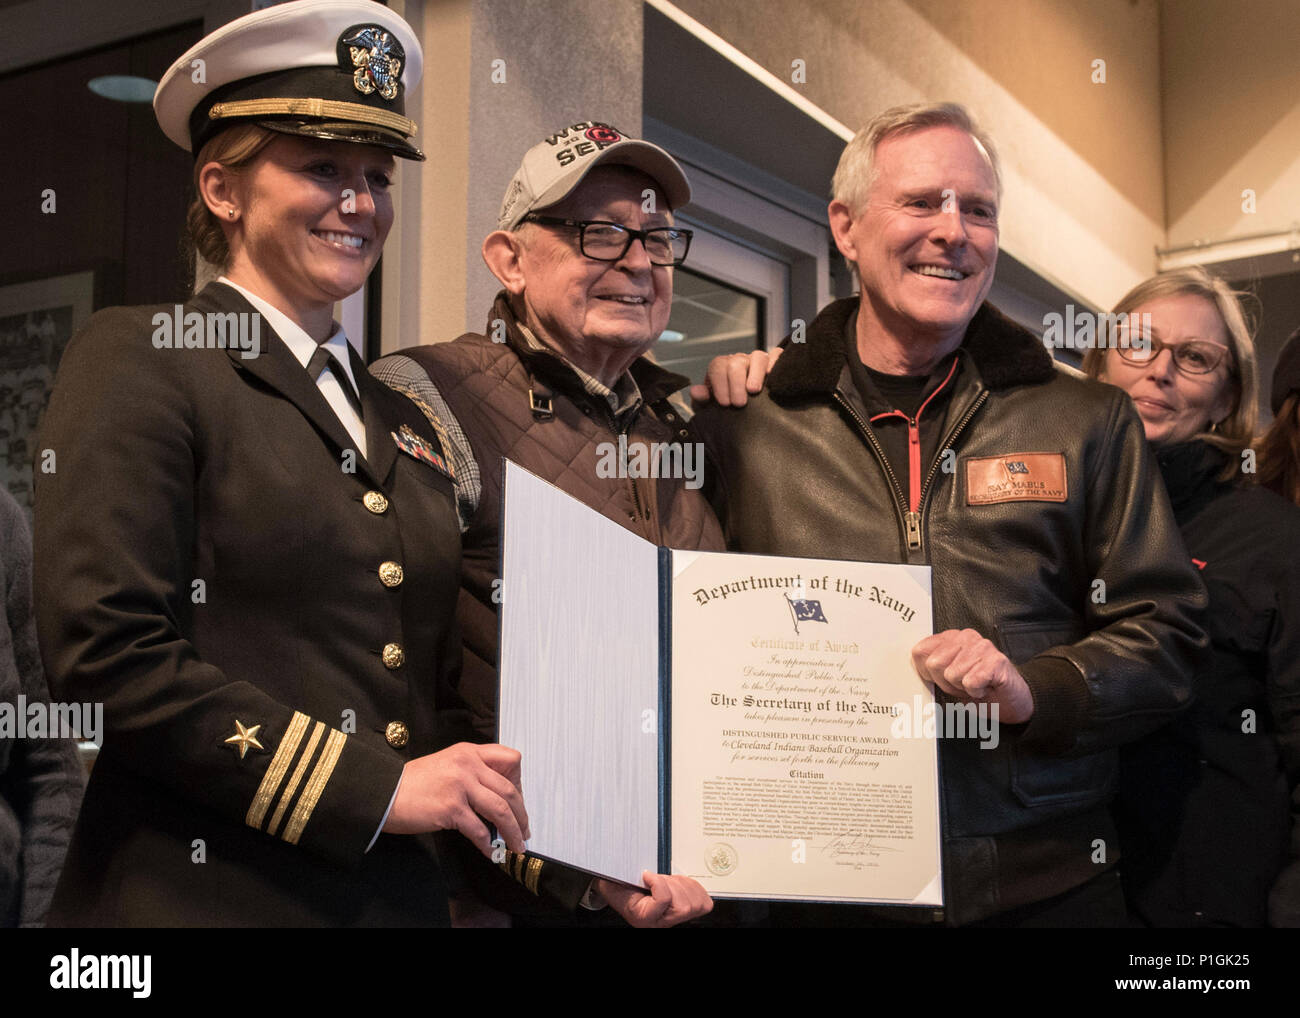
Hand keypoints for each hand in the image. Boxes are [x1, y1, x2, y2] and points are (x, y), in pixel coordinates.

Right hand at [383, 742, 528, 858]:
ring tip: (515, 846)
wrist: (382, 792)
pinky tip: (492, 853)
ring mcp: (460, 785)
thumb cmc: (411, 783)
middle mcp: (468, 764)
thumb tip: (494, 800)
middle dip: (521, 815)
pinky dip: (490, 845)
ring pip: (501, 809)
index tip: (518, 802)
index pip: (510, 759)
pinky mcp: (451, 807)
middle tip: (523, 832)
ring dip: (512, 832)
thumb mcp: (446, 765)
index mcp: (469, 752)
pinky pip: (480, 830)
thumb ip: (471, 774)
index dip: (519, 783)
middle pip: (509, 790)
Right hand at [592, 871, 713, 927]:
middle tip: (659, 880)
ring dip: (683, 886)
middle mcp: (664, 922)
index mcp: (646, 918)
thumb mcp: (618, 884)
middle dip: (674, 885)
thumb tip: (648, 874)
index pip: (664, 901)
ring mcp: (676, 918)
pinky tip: (679, 885)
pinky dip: (694, 888)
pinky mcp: (688, 910)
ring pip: (695, 904)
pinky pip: (703, 902)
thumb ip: (631, 878)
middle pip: (685, 907)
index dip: (658, 882)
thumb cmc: (620, 888)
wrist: (621, 890)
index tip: (646, 875)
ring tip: (668, 882)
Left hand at [689, 348, 782, 406]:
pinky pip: (777, 355)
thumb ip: (701, 399)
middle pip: (736, 363)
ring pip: (758, 358)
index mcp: (721, 367)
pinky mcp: (773, 363)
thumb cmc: (725, 404)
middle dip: (736, 383)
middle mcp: (739, 361)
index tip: (724, 403)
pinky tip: (772, 377)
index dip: (720, 384)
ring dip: (755, 374)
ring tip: (753, 391)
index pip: (718, 367)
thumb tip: (696, 391)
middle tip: (739, 403)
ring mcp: (757, 361)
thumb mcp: (709, 405)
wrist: (742, 406)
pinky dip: (776, 362)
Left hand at [911, 629, 1034, 723]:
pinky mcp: (996, 661)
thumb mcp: (947, 679)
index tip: (945, 679)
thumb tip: (913, 661)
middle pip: (933, 664)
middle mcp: (966, 637)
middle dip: (946, 682)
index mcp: (950, 638)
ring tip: (976, 685)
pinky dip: (976, 692)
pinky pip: (970, 682)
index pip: (920, 651)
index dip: (929, 673)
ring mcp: (982, 647)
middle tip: (964, 684)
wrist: (1013, 701)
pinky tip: (985, 688)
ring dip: (963, 688)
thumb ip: (929, 668)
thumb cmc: (979, 689)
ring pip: (951, 674)